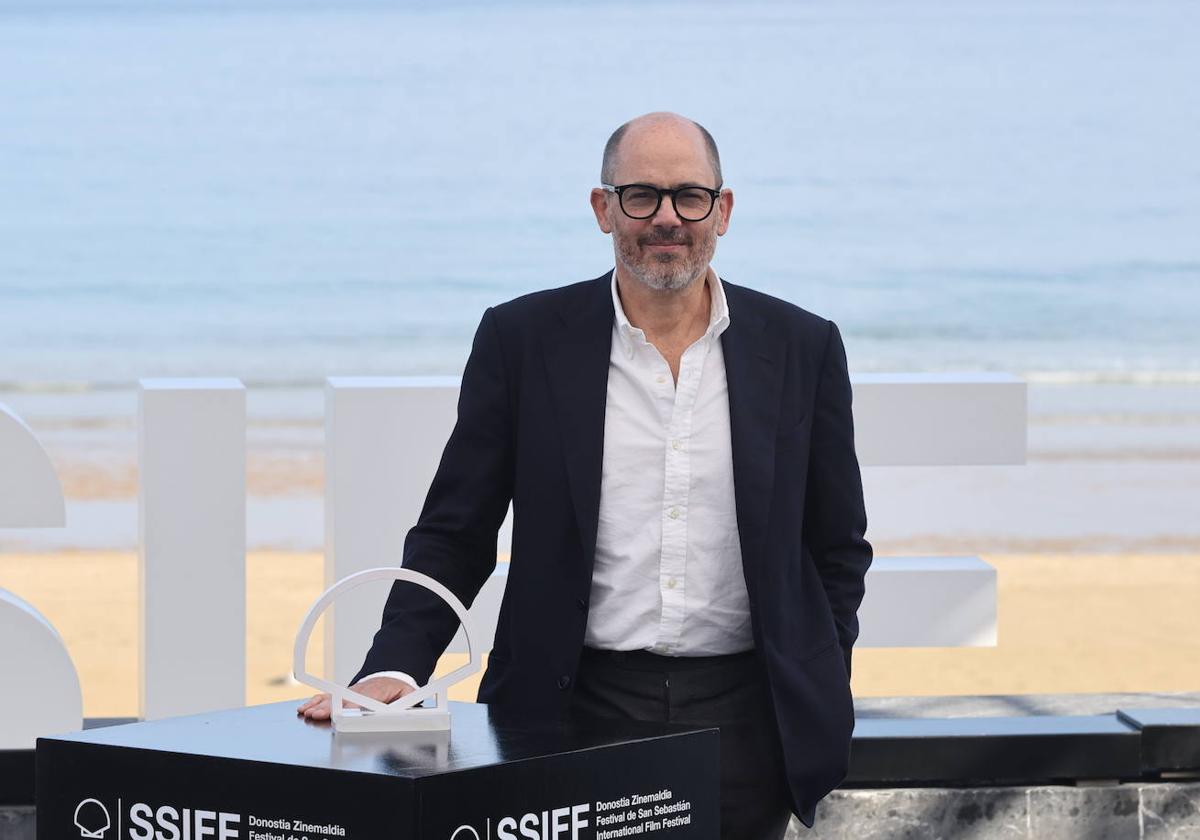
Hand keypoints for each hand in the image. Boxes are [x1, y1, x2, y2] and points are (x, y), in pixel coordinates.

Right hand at [296, 675, 415, 720]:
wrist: (392, 675)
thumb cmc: (399, 688)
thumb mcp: (408, 694)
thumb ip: (407, 703)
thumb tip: (405, 711)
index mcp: (377, 691)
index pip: (363, 699)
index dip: (352, 706)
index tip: (343, 711)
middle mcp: (361, 691)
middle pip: (343, 700)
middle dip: (329, 707)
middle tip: (316, 714)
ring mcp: (351, 691)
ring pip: (333, 698)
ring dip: (319, 705)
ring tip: (307, 712)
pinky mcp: (344, 694)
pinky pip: (329, 696)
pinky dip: (316, 701)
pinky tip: (306, 707)